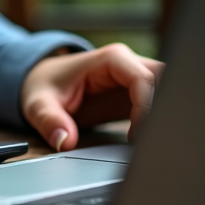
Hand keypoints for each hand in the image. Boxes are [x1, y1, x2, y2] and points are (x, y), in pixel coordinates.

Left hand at [21, 43, 163, 150]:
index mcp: (110, 60)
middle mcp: (128, 66)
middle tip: (152, 141)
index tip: (137, 135)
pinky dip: (157, 122)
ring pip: (166, 92)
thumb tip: (65, 142)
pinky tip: (148, 142)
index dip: (146, 107)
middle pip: (165, 82)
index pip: (144, 79)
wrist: (41, 81)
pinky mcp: (133, 97)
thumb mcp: (38, 104)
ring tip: (152, 143)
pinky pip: (157, 105)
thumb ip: (49, 121)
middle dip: (163, 110)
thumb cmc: (42, 86)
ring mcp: (133, 80)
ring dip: (162, 116)